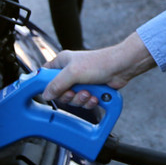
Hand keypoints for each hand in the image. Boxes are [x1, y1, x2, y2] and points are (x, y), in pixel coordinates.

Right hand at [41, 32, 157, 105]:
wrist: (121, 68)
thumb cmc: (99, 63)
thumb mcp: (73, 73)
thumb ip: (57, 84)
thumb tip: (46, 94)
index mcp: (62, 62)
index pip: (45, 75)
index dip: (44, 84)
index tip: (47, 92)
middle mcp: (70, 72)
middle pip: (58, 92)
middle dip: (68, 96)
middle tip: (74, 92)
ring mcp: (80, 82)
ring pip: (71, 99)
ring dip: (80, 100)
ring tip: (88, 93)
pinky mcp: (90, 90)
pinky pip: (83, 102)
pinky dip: (89, 102)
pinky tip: (95, 97)